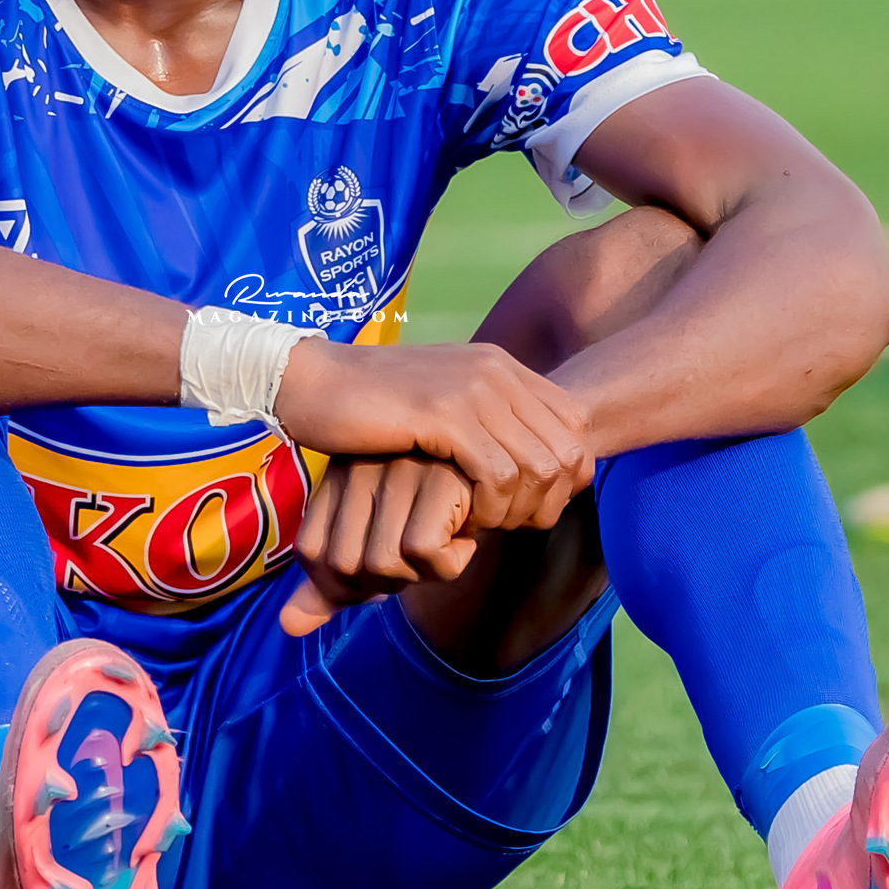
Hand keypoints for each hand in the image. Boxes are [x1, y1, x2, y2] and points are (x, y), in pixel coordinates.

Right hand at [274, 338, 592, 534]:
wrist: (310, 381)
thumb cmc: (372, 406)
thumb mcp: (443, 406)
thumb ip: (489, 422)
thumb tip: (536, 463)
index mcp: (501, 365)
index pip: (577, 424)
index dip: (565, 475)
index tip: (525, 504)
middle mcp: (496, 371)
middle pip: (568, 451)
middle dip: (547, 501)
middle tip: (506, 522)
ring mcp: (472, 389)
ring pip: (539, 468)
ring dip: (516, 510)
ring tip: (480, 522)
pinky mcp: (443, 414)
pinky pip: (497, 476)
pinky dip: (488, 508)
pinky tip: (459, 517)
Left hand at [280, 453, 476, 634]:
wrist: (497, 484)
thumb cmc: (432, 518)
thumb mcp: (376, 547)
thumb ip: (333, 585)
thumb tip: (289, 626)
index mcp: (336, 477)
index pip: (309, 552)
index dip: (343, 581)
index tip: (382, 566)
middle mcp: (360, 467)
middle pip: (345, 564)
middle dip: (386, 581)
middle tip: (419, 553)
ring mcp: (397, 469)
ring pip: (383, 563)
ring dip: (420, 574)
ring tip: (441, 541)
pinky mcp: (439, 479)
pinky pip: (424, 553)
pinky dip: (451, 563)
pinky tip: (463, 535)